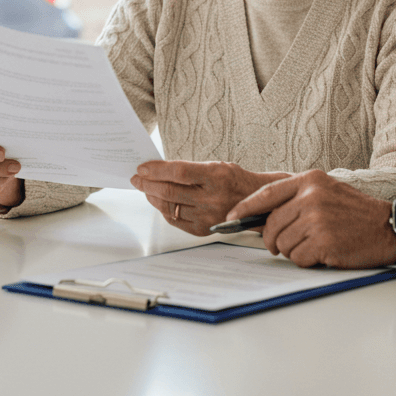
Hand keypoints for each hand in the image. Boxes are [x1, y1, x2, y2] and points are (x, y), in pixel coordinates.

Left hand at [130, 160, 287, 234]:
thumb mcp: (217, 166)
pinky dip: (164, 210)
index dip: (156, 170)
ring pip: (170, 207)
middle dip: (148, 184)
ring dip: (153, 197)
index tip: (142, 168)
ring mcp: (208, 216)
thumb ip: (190, 169)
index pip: (178, 171)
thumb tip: (159, 170)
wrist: (258, 202)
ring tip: (146, 189)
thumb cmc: (236, 180)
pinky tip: (159, 203)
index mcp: (217, 176)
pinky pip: (176, 220)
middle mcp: (213, 198)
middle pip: (170, 191)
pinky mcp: (204, 229)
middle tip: (137, 179)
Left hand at [226, 170, 395, 268]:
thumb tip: (259, 215)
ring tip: (314, 244)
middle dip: (273, 240)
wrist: (387, 227)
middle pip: (270, 225)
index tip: (231, 219)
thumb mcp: (326, 191)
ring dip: (294, 251)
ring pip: (282, 244)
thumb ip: (295, 198)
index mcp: (309, 180)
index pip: (266, 194)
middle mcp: (311, 197)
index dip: (244, 209)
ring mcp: (317, 219)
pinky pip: (297, 258)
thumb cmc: (355, 213)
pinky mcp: (324, 242)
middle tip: (285, 244)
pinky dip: (307, 260)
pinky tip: (323, 252)